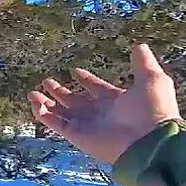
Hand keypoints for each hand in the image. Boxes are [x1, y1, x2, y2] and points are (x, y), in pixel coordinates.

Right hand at [27, 44, 180, 164]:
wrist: (149, 140)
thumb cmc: (153, 109)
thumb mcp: (152, 79)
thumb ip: (143, 63)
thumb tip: (140, 45)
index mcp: (116, 100)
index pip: (97, 88)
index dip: (86, 80)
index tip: (75, 71)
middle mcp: (100, 113)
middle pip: (76, 101)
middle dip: (61, 92)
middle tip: (47, 81)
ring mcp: (87, 125)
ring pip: (62, 113)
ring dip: (47, 103)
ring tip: (32, 93)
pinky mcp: (77, 135)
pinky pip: (56, 123)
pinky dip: (43, 114)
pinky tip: (35, 103)